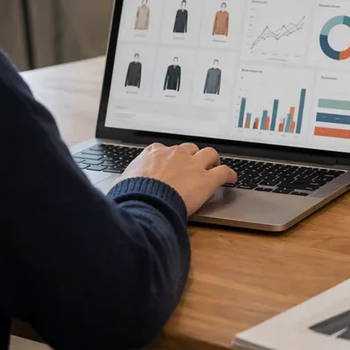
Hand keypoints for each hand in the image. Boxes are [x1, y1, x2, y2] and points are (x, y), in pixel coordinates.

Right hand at [119, 142, 236, 214]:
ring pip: (209, 154)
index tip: (173, 163)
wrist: (146, 201)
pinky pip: (223, 172)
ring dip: (213, 160)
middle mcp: (175, 154)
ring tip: (215, 166)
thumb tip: (118, 189)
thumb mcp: (122, 183)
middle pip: (190, 149)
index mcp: (154, 153)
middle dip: (193, 156)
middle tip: (196, 165)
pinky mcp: (206, 179)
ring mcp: (193, 165)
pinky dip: (229, 174)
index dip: (172, 158)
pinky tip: (232, 178)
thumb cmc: (132, 194)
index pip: (167, 150)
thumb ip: (126, 182)